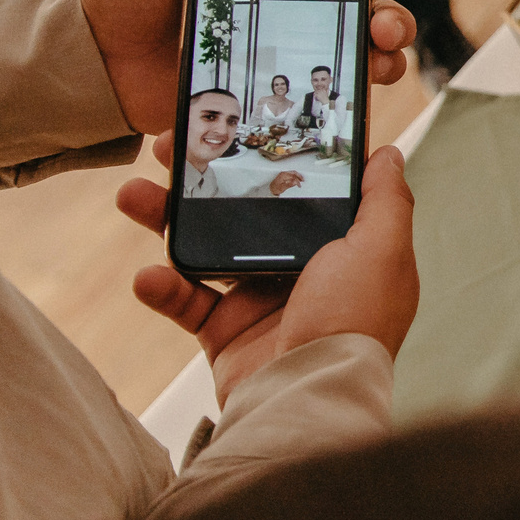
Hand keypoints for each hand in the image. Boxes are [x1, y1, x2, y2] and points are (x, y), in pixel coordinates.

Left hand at [78, 0, 428, 134]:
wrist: (86, 59)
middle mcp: (286, 14)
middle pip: (365, 13)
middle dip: (394, 19)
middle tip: (388, 28)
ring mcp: (277, 59)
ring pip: (354, 60)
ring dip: (384, 60)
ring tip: (380, 64)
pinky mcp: (262, 103)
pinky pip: (317, 103)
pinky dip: (346, 102)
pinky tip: (353, 102)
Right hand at [117, 145, 418, 399]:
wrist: (305, 396)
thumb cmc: (353, 321)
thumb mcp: (382, 250)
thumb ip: (384, 200)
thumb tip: (385, 153)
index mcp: (344, 248)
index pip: (307, 190)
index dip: (274, 156)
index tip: (242, 122)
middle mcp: (304, 271)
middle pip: (248, 211)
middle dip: (206, 178)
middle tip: (171, 146)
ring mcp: (261, 301)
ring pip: (208, 246)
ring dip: (167, 220)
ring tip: (134, 193)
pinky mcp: (226, 332)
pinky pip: (186, 301)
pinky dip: (162, 288)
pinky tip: (146, 275)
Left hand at [266, 170, 304, 196]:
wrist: (270, 189)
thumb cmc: (274, 188)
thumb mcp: (282, 188)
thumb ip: (289, 184)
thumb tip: (295, 182)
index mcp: (283, 175)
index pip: (293, 175)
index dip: (298, 179)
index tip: (300, 184)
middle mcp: (283, 173)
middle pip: (294, 172)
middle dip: (299, 176)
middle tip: (303, 180)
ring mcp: (283, 174)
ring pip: (293, 173)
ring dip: (297, 176)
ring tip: (301, 180)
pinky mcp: (284, 176)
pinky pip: (291, 174)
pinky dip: (295, 176)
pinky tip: (296, 179)